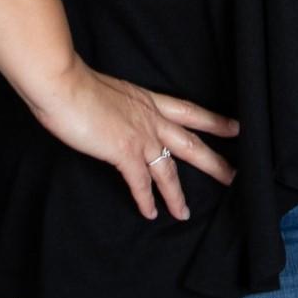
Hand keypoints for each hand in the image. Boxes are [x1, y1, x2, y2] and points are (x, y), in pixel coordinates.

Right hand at [31, 66, 239, 221]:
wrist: (63, 84)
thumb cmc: (78, 84)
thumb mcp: (112, 90)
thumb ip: (123, 105)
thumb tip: (121, 114)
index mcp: (149, 100)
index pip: (190, 111)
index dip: (214, 121)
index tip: (235, 128)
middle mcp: (151, 118)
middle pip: (191, 143)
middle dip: (213, 162)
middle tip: (233, 176)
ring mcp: (140, 136)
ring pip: (169, 170)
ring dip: (178, 195)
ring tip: (186, 213)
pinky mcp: (123, 152)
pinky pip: (140, 183)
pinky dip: (146, 200)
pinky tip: (151, 213)